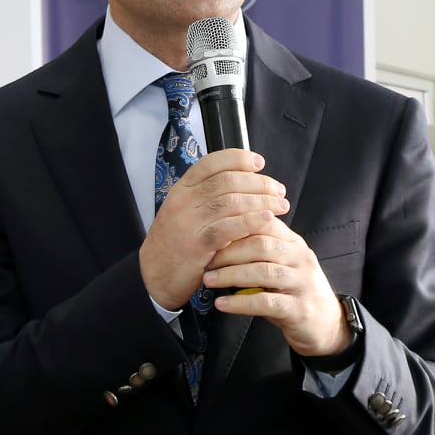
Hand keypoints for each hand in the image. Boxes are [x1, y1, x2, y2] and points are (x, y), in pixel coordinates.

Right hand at [139, 149, 290, 310]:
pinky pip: (229, 228)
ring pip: (232, 201)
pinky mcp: (197, 245)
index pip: (212, 162)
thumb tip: (243, 183)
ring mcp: (189, 223)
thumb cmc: (174, 243)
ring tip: (281, 205)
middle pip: (228, 180)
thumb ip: (206, 197)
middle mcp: (184, 202)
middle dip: (259, 183)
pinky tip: (268, 220)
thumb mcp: (183, 212)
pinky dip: (252, 222)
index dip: (239, 159)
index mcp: (182, 189)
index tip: (259, 162)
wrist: (153, 275)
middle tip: (278, 190)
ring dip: (262, 201)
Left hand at [203, 219, 350, 357]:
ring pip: (263, 272)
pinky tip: (222, 304)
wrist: (326, 324)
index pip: (265, 222)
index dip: (236, 225)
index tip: (210, 232)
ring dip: (231, 275)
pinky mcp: (299, 309)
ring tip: (208, 280)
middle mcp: (300, 258)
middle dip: (228, 251)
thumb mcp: (282, 263)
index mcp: (294, 243)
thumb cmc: (294, 291)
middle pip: (261, 244)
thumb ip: (261, 248)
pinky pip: (266, 302)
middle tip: (205, 258)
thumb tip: (221, 236)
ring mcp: (302, 283)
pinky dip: (240, 303)